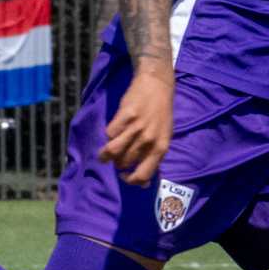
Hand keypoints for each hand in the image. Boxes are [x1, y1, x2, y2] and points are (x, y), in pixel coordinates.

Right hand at [101, 62, 173, 186]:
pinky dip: (108, 135)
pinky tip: (112, 133)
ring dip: (105, 155)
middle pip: (124, 163)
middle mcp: (149, 140)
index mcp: (161, 148)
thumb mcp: (163, 137)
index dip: (131, 180)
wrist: (157, 85)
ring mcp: (137, 127)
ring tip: (105, 154)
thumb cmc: (161, 114)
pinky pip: (109, 134)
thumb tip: (143, 183)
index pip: (144, 175)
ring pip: (113, 151)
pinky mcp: (125, 116)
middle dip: (118, 163)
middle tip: (117, 158)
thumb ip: (154, 157)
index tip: (124, 176)